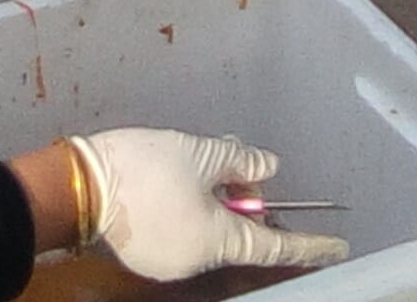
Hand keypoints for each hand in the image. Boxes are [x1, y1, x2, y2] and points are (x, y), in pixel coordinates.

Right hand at [69, 130, 349, 278]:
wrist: (78, 185)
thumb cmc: (143, 167)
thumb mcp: (200, 153)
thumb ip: (241, 162)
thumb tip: (268, 168)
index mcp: (218, 240)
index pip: (276, 247)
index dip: (310, 244)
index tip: (338, 247)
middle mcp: (198, 262)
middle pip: (239, 237)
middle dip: (246, 207)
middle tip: (240, 172)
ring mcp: (171, 263)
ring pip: (210, 235)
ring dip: (217, 207)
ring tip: (204, 168)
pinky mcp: (149, 256)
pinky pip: (185, 237)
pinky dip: (193, 215)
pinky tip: (179, 184)